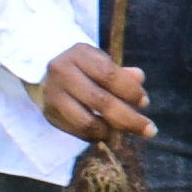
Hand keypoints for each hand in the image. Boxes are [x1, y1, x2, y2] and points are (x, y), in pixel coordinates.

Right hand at [37, 45, 154, 144]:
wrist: (42, 70)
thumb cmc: (82, 66)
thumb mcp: (100, 61)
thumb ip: (121, 73)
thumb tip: (139, 78)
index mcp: (79, 55)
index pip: (109, 75)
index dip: (130, 91)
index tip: (144, 102)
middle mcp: (63, 73)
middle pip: (100, 101)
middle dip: (129, 119)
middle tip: (149, 130)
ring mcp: (53, 95)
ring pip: (86, 121)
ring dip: (111, 131)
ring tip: (125, 133)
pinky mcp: (49, 114)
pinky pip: (77, 131)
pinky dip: (95, 136)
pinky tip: (107, 134)